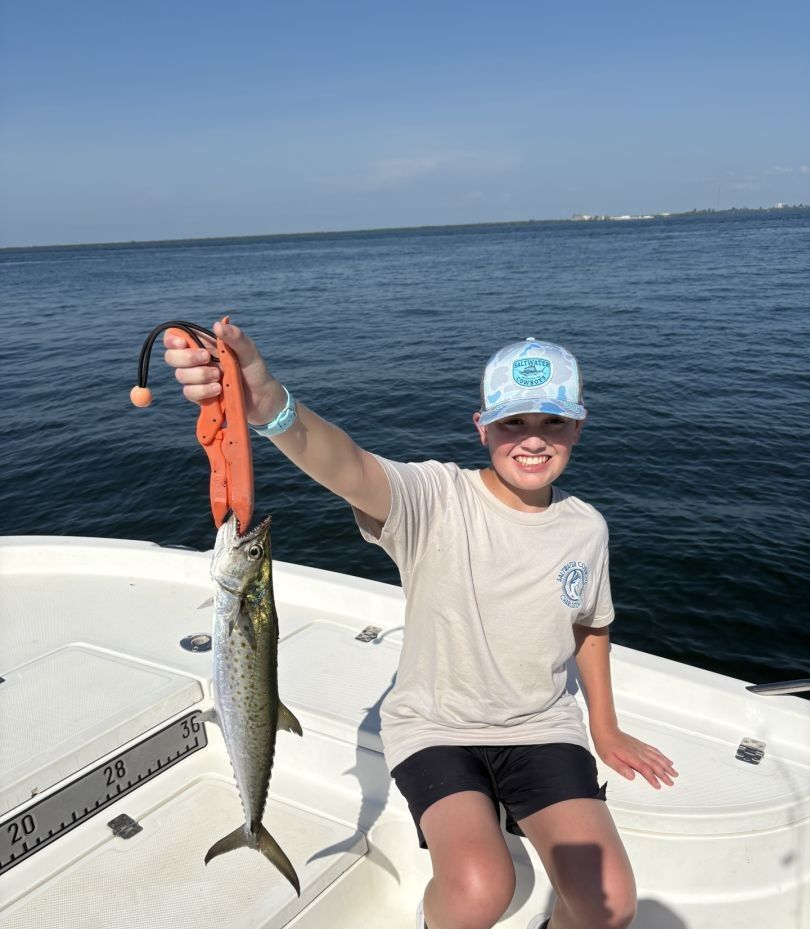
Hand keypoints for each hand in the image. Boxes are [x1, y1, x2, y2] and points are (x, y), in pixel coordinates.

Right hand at [163, 320, 282, 423]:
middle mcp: (197, 361)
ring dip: (199, 376)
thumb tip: (217, 325)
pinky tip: (218, 391)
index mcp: (205, 345)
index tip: (182, 343)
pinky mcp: (200, 396)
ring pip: (180, 376)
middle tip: (207, 358)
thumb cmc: (255, 371)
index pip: (176, 337)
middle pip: (171, 357)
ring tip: (220, 378)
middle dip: (186, 358)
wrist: (263, 400)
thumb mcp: (249, 351)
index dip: (172, 339)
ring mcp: (197, 379)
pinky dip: (203, 391)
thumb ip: (235, 337)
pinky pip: (189, 393)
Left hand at [592, 727, 677, 788]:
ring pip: (656, 757)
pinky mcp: (641, 745)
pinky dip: (662, 756)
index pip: (644, 769)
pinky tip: (667, 760)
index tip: (659, 786)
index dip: (652, 778)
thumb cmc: (606, 745)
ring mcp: (640, 748)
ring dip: (666, 766)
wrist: (605, 730)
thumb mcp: (608, 759)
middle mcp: (638, 752)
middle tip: (671, 782)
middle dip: (664, 774)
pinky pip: (654, 751)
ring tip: (674, 773)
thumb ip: (621, 768)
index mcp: (631, 757)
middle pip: (654, 764)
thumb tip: (631, 776)